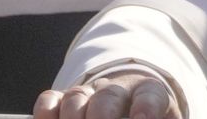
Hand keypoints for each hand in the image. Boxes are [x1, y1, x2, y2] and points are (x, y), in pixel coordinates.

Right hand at [33, 72, 179, 118]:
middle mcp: (117, 90)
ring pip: (77, 96)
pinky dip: (46, 112)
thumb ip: (155, 118)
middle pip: (109, 95)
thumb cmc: (148, 118)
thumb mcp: (160, 118)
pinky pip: (50, 100)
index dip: (146, 105)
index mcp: (149, 94)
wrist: (130, 108)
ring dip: (73, 116)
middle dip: (102, 114)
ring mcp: (89, 93)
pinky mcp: (63, 101)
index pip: (150, 93)